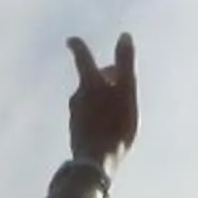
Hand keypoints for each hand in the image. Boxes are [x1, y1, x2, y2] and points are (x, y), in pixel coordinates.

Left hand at [63, 33, 137, 164]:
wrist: (96, 162)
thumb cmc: (115, 125)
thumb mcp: (126, 91)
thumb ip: (125, 63)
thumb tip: (124, 36)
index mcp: (90, 84)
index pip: (82, 58)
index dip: (78, 47)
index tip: (70, 40)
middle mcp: (77, 97)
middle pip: (91, 80)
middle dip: (105, 78)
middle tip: (123, 85)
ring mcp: (75, 115)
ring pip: (90, 99)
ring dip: (103, 99)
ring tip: (120, 111)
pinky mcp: (76, 131)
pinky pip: (88, 116)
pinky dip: (98, 115)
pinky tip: (109, 127)